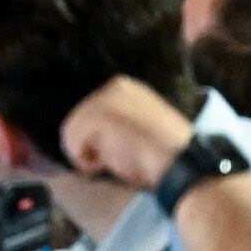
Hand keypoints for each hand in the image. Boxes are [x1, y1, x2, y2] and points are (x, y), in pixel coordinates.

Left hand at [60, 76, 191, 188]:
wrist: (179, 161)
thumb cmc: (166, 153)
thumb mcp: (143, 125)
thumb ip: (122, 121)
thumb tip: (96, 134)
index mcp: (126, 86)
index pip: (92, 109)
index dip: (98, 135)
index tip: (118, 148)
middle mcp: (113, 86)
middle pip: (79, 118)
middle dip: (90, 143)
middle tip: (114, 158)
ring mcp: (104, 99)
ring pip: (72, 130)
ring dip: (87, 153)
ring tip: (110, 161)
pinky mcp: (96, 116)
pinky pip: (72, 142)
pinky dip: (84, 160)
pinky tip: (104, 164)